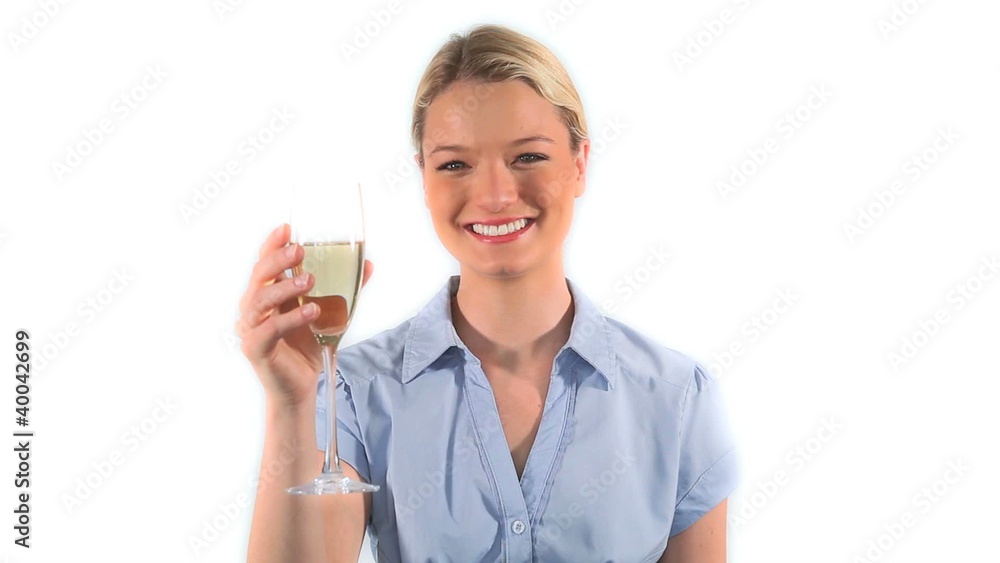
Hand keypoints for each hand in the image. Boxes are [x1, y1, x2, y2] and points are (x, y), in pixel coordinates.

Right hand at [237, 223, 372, 406]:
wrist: (302, 387)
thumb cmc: (309, 346)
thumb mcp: (331, 313)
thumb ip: (346, 290)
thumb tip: (369, 265)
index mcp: (267, 294)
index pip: (264, 263)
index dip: (272, 244)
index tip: (287, 228)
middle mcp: (253, 308)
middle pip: (258, 276)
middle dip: (278, 260)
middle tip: (300, 250)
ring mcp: (250, 327)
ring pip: (259, 299)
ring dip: (285, 286)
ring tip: (311, 281)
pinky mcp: (255, 348)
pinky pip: (269, 328)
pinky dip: (291, 317)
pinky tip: (312, 310)